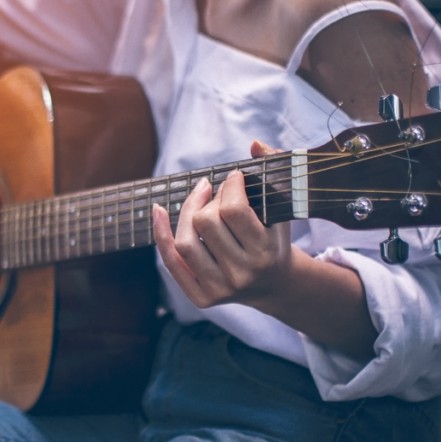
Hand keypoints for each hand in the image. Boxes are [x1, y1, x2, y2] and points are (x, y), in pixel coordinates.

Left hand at [153, 141, 293, 309]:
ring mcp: (220, 289)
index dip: (230, 186)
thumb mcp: (282, 208)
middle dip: (211, 198)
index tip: (234, 178)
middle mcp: (241, 274)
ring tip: (199, 197)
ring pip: (185, 241)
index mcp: (264, 253)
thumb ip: (274, 170)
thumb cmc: (275, 238)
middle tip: (219, 192)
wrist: (275, 284)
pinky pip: (171, 260)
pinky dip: (161, 233)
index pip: (234, 210)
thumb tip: (254, 144)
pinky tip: (158, 211)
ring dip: (187, 211)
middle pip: (206, 222)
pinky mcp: (201, 298)